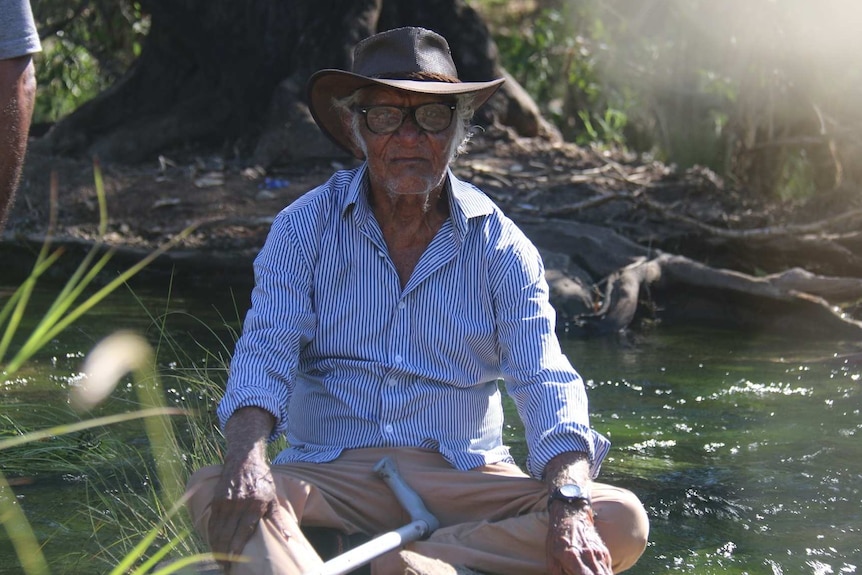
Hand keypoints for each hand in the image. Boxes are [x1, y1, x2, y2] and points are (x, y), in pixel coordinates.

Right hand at [206, 408, 293, 570]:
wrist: (245, 459)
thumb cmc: (262, 481)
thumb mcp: (273, 498)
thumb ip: (277, 519)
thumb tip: (287, 539)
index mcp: (254, 504)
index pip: (242, 532)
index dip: (236, 549)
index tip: (234, 562)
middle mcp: (238, 503)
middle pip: (227, 534)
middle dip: (224, 554)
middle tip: (225, 568)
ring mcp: (225, 501)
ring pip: (217, 530)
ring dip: (216, 547)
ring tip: (218, 561)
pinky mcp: (216, 499)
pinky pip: (212, 522)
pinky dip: (211, 535)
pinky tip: (213, 545)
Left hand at [546, 502, 612, 574]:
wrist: (571, 514)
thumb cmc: (558, 536)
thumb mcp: (551, 556)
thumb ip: (558, 574)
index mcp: (573, 557)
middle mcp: (589, 555)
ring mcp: (599, 553)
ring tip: (591, 574)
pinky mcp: (605, 552)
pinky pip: (607, 570)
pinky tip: (597, 573)